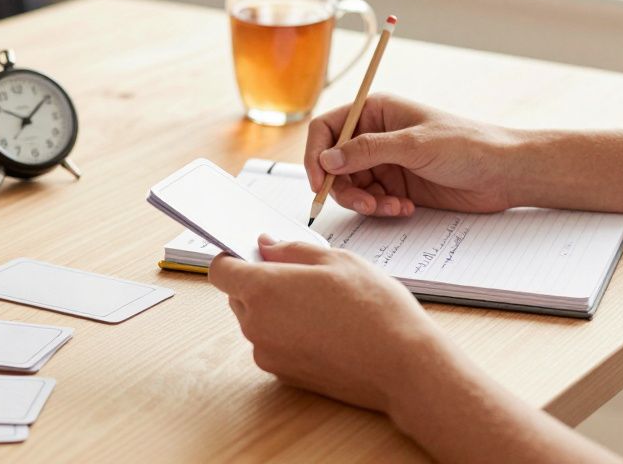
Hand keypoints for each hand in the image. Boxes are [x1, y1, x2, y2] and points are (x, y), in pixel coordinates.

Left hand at [209, 236, 442, 411]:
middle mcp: (256, 325)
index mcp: (263, 289)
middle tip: (304, 277)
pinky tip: (325, 330)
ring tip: (322, 305)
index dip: (234, 258)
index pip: (220, 270)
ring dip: (276, 309)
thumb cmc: (375, 308)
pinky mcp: (283, 376)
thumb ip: (291, 250)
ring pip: (257, 321)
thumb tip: (264, 246)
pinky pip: (273, 345)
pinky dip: (288, 334)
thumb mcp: (337, 260)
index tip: (255, 254)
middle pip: (237, 296)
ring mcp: (267, 354)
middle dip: (260, 283)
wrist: (402, 366)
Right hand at [305, 93, 521, 216]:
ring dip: (364, 202)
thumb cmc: (467, 145)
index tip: (319, 182)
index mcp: (376, 111)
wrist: (503, 172)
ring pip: (351, 186)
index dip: (316, 155)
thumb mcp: (413, 145)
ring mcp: (386, 162)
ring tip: (389, 207)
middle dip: (344, 187)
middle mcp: (376, 135)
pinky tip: (404, 208)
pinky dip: (381, 208)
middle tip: (365, 203)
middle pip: (334, 164)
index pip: (326, 129)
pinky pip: (372, 201)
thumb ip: (367, 151)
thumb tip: (326, 160)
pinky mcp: (397, 186)